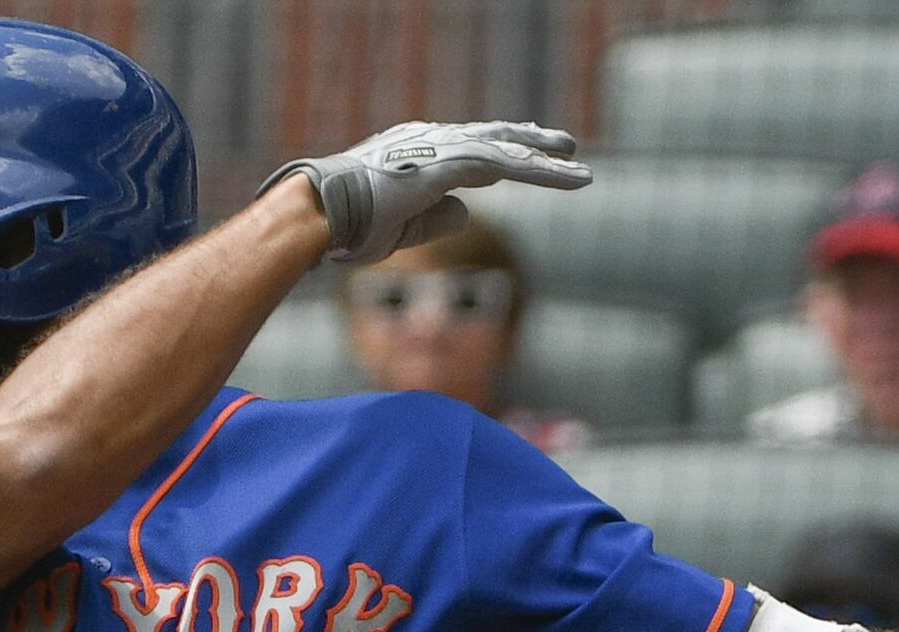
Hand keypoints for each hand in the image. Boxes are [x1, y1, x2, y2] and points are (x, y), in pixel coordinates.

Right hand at [268, 121, 591, 264]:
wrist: (319, 214)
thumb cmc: (349, 226)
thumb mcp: (403, 227)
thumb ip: (437, 217)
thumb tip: (467, 213)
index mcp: (417, 153)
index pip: (470, 148)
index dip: (502, 149)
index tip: (527, 151)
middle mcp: (431, 141)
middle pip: (493, 137)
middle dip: (530, 140)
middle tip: (567, 144)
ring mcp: (440, 148)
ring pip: (507, 150)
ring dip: (546, 158)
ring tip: (579, 162)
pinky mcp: (450, 164)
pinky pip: (508, 165)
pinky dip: (543, 171)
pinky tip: (570, 176)